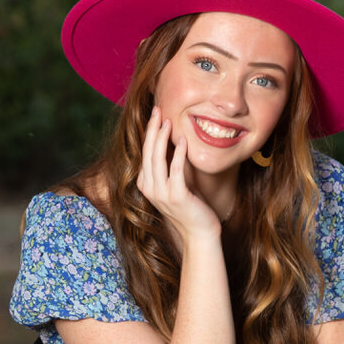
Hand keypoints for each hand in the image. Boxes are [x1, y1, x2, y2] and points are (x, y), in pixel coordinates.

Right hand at [136, 106, 221, 243]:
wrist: (199, 233)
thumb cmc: (191, 207)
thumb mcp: (176, 184)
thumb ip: (172, 166)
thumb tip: (176, 142)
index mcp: (146, 184)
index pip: (145, 153)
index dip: (149, 132)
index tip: (156, 115)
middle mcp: (150, 189)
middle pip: (148, 152)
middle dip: (152, 129)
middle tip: (157, 109)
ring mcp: (162, 193)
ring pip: (157, 159)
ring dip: (162, 137)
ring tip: (168, 120)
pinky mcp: (177, 196)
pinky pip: (175, 170)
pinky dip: (178, 153)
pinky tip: (183, 140)